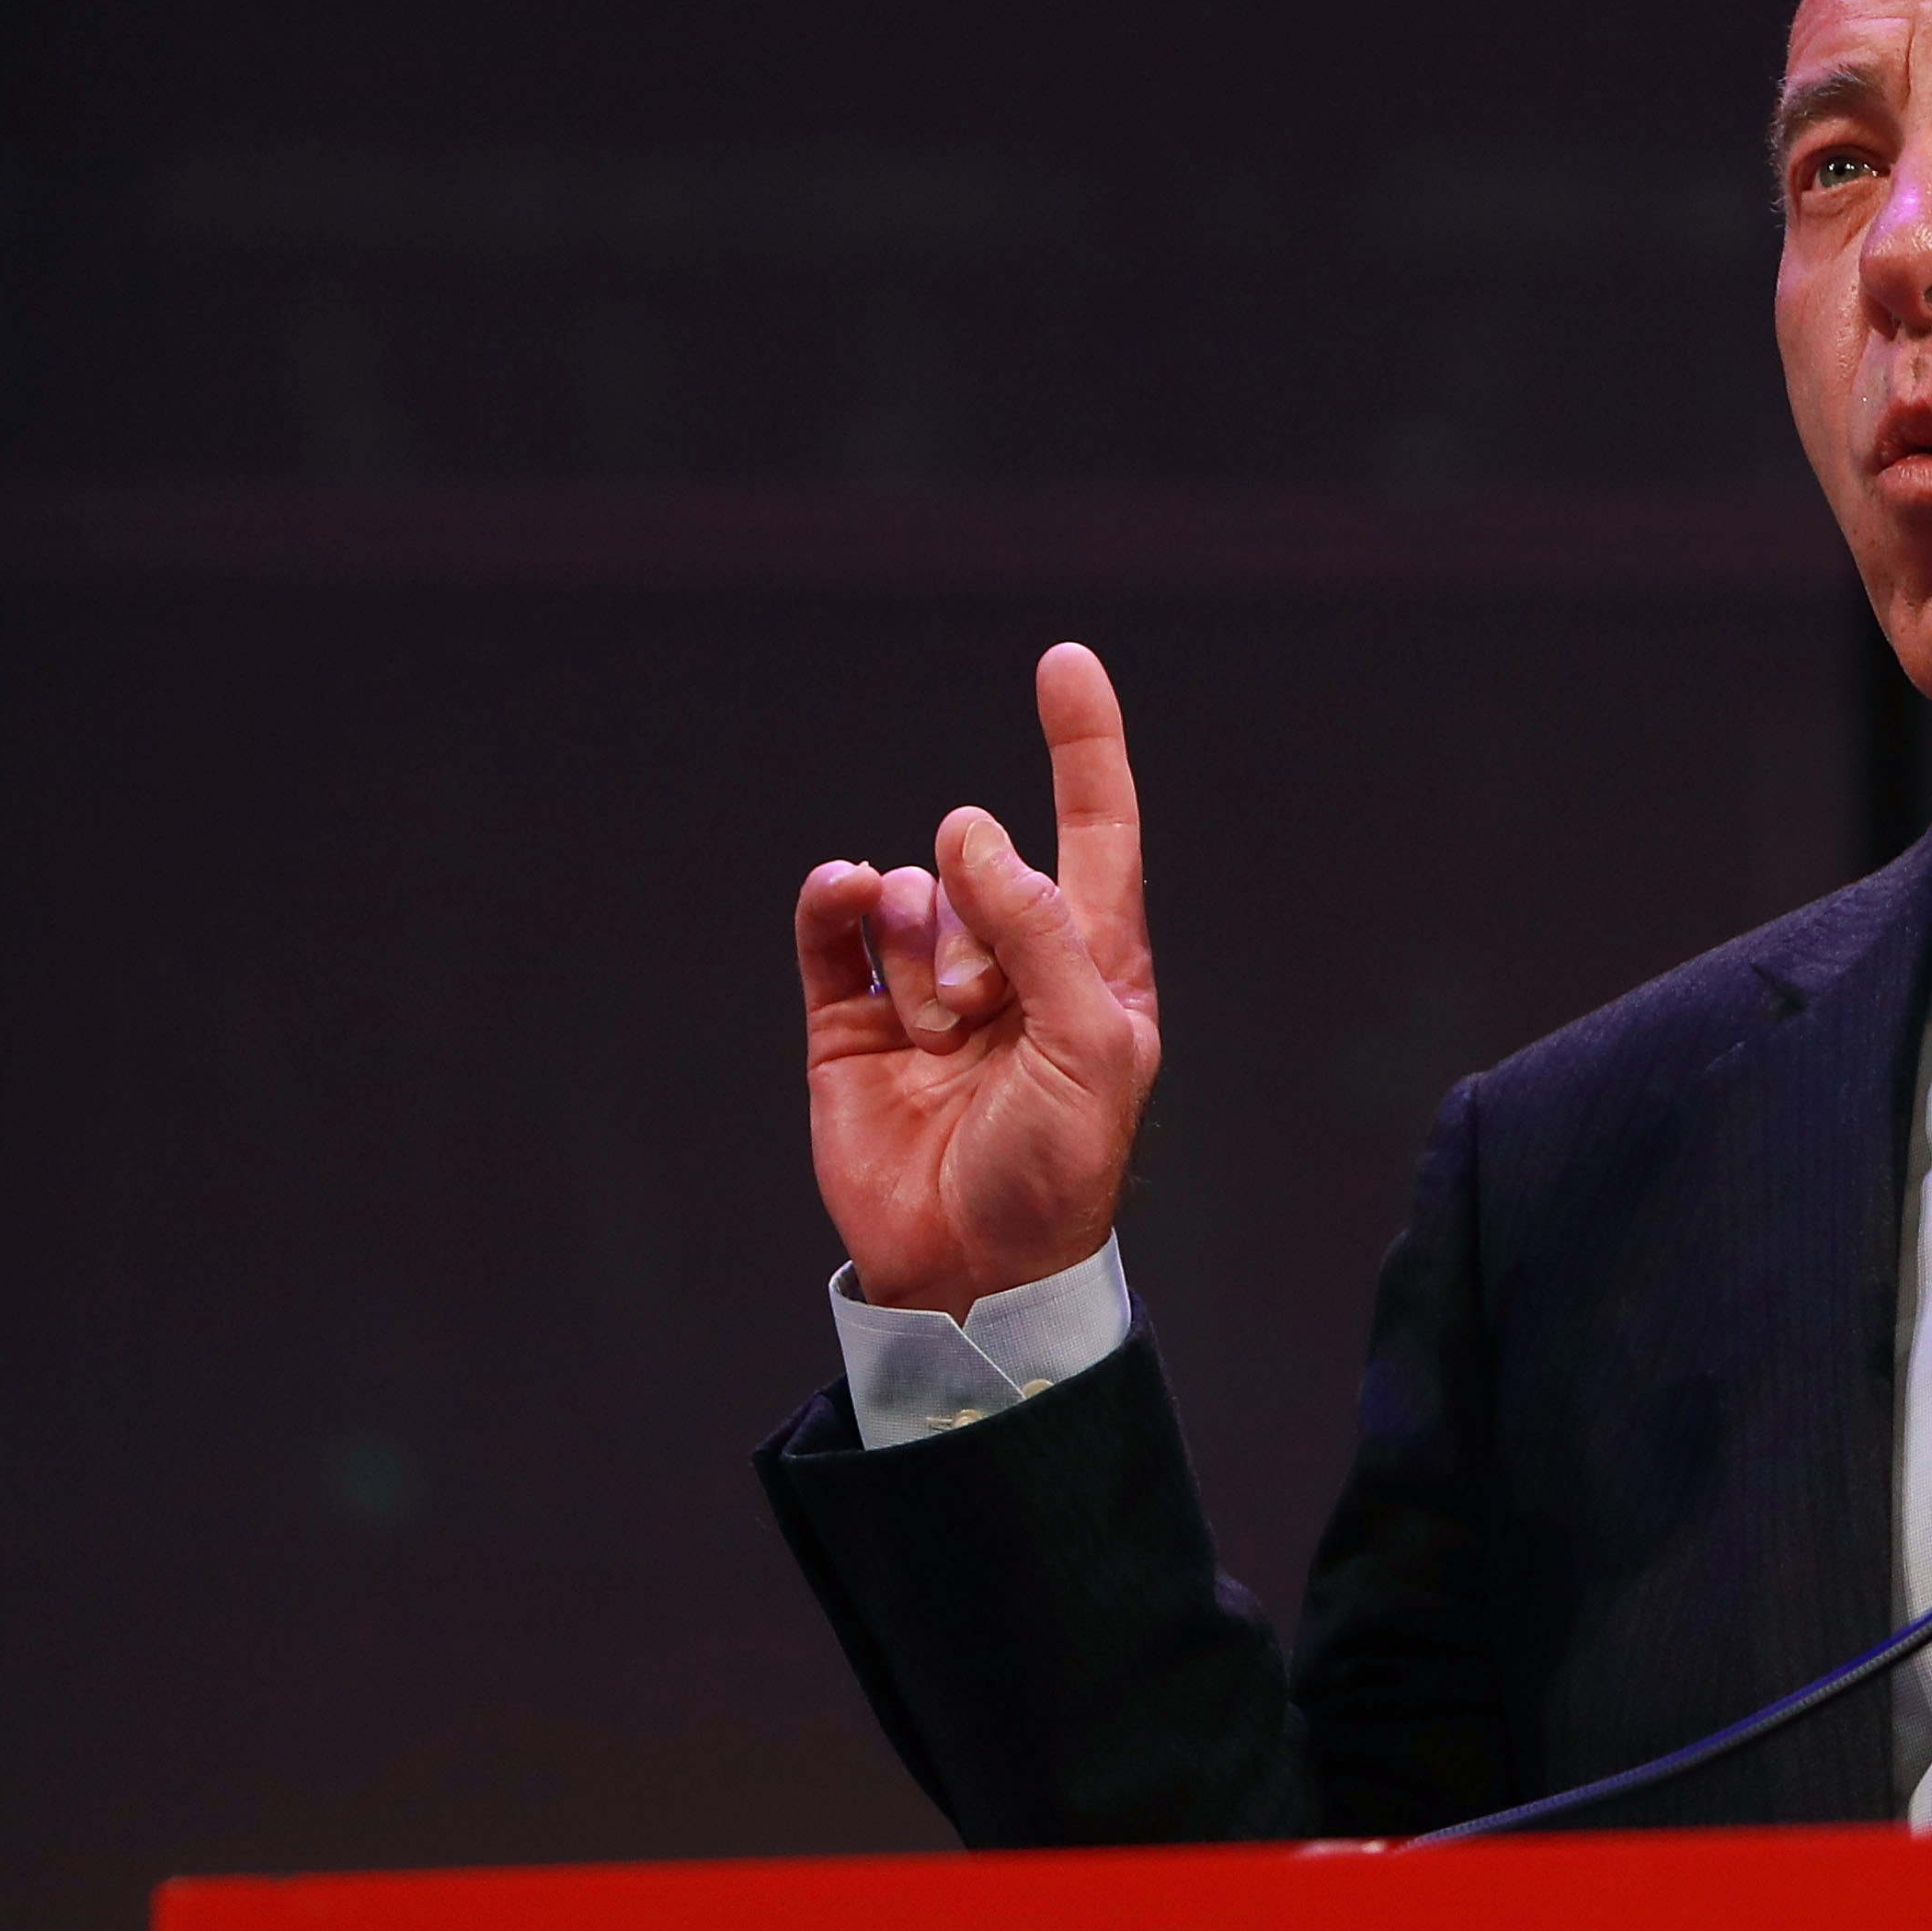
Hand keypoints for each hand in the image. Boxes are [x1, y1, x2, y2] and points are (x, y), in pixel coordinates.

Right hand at [791, 643, 1160, 1316]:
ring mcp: (927, 991)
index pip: (1094, 832)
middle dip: (983, 910)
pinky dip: (834, 903)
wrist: (972, 1268)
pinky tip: (841, 890)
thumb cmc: (1058, 1168)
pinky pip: (835, 930)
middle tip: (989, 1008)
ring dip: (919, 940)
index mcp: (1096, 968)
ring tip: (939, 1029)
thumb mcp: (1091, 1052)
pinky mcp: (851, 1024)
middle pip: (987, 865)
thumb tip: (974, 838)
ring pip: (909, 897)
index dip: (1082, 748)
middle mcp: (1013, 966)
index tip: (1065, 662)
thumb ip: (1044, 935)